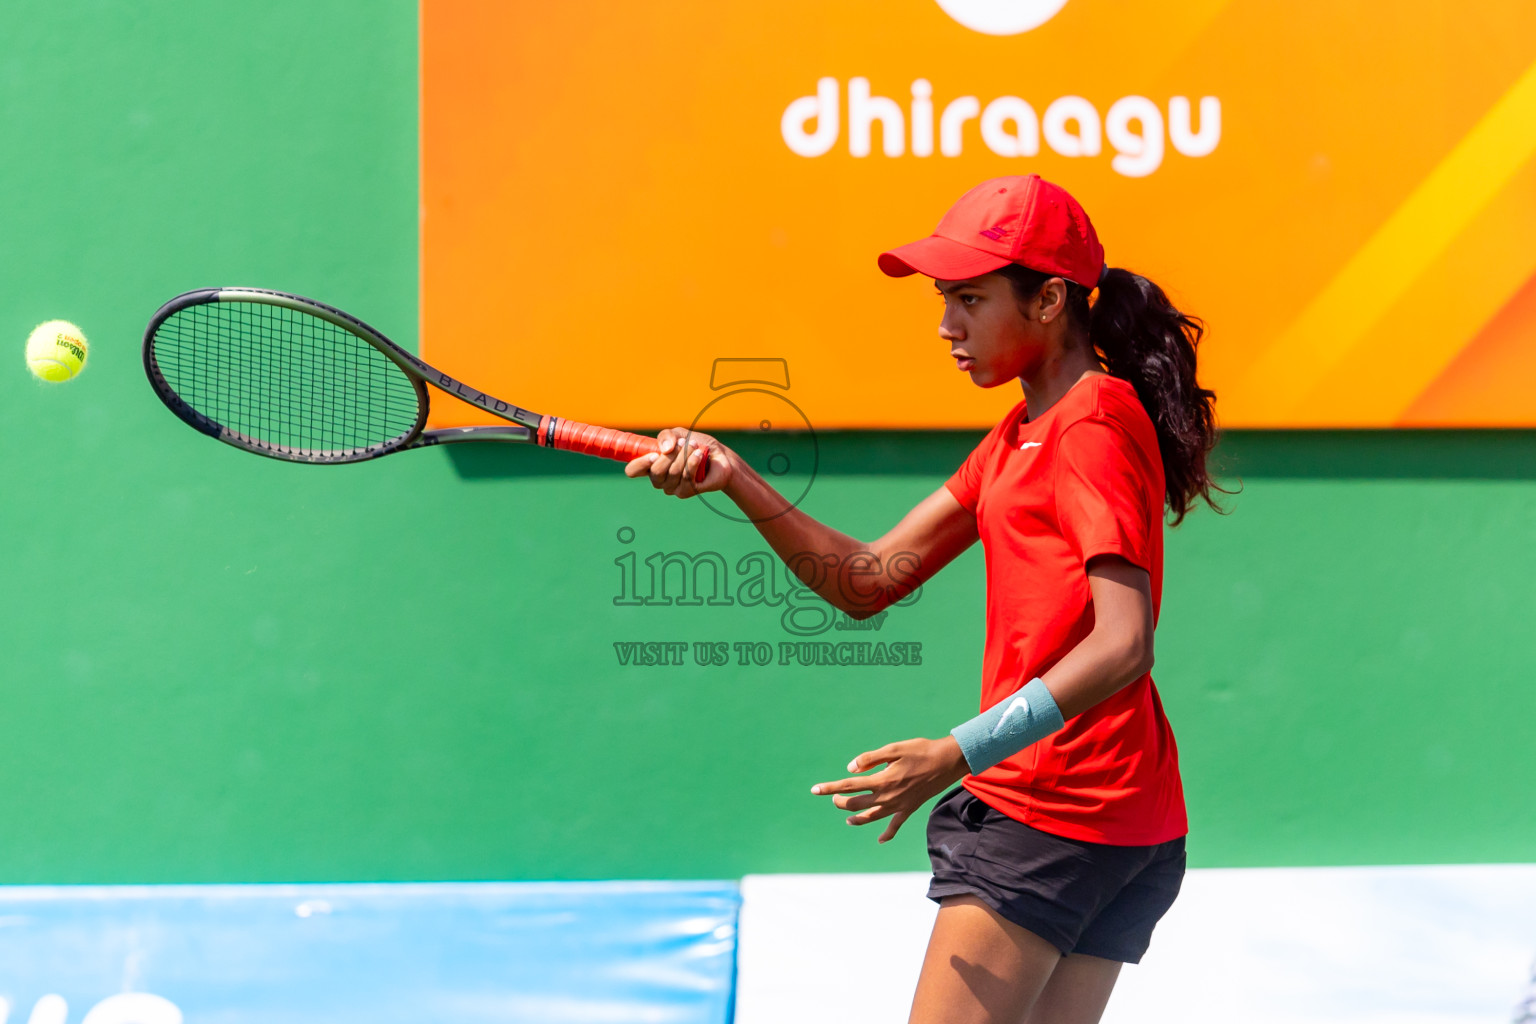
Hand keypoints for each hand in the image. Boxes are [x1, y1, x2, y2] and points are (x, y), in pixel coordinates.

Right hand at [623, 427, 732, 497]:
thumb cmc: (697, 446)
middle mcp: (659, 479)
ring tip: (694, 446)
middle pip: (655, 471)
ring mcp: (672, 487)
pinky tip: (698, 454)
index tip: (653, 454)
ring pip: (672, 473)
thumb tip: (664, 448)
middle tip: (683, 443)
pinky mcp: (686, 492)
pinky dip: (693, 463)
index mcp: (651, 465)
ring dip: (684, 456)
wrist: (720, 457)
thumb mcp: (679, 434)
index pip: (632, 470)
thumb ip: (667, 436)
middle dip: (671, 455)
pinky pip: (686, 478)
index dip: (639, 464)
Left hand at [810, 735, 968, 843]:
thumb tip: (849, 769)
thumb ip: (870, 758)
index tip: (814, 790)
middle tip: (834, 796)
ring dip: (857, 818)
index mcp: (882, 779)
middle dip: (841, 801)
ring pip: (871, 817)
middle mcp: (888, 796)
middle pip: (856, 804)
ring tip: (847, 818)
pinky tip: (879, 840)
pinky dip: (886, 834)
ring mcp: (899, 805)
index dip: (830, 788)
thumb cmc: (920, 750)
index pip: (848, 786)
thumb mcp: (894, 748)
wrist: (948, 762)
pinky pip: (895, 826)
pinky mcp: (909, 809)